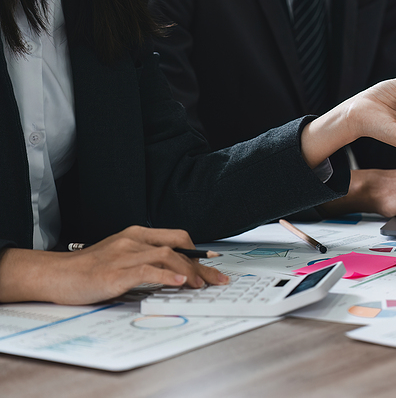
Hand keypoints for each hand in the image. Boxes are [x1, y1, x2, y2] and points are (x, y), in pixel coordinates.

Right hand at [0, 226, 228, 304]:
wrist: (56, 274)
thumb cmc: (88, 268)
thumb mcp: (121, 255)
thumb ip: (145, 258)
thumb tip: (175, 270)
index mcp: (136, 234)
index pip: (176, 237)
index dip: (198, 251)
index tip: (213, 264)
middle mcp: (133, 241)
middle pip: (178, 247)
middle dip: (201, 265)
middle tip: (215, 280)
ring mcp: (124, 255)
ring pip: (167, 256)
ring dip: (189, 271)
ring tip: (200, 285)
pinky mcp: (115, 272)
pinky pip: (147, 271)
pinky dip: (166, 276)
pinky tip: (179, 284)